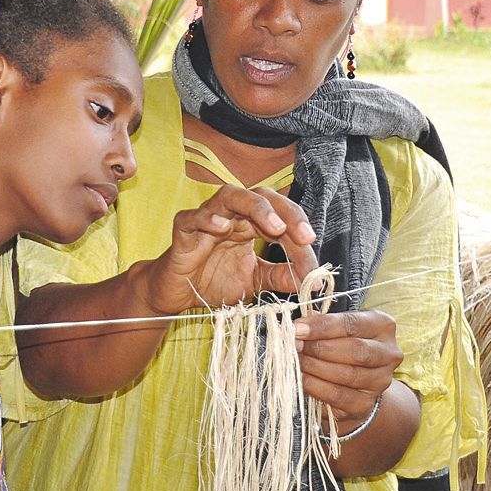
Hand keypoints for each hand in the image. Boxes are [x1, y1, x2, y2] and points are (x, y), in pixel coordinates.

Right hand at [143, 186, 318, 314]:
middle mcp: (232, 215)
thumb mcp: (254, 282)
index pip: (281, 218)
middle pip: (262, 196)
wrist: (176, 295)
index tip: (313, 264)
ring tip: (275, 227)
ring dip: (257, 208)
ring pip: (231, 195)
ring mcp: (207, 218)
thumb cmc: (213, 281)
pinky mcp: (183, 230)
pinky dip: (207, 218)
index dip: (300, 236)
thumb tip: (309, 281)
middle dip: (287, 213)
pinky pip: (192, 217)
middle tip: (305, 236)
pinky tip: (222, 227)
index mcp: (251, 223)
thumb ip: (280, 277)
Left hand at [294, 307, 401, 422]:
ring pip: (347, 374)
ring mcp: (380, 381)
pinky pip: (339, 395)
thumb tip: (298, 327)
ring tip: (297, 361)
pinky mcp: (366, 404)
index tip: (297, 328)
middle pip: (355, 349)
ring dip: (316, 367)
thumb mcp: (337, 330)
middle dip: (320, 347)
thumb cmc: (343, 348)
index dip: (323, 326)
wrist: (356, 386)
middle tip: (295, 346)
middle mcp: (388, 353)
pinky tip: (302, 379)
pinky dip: (317, 387)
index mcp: (383, 326)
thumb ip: (321, 325)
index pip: (352, 324)